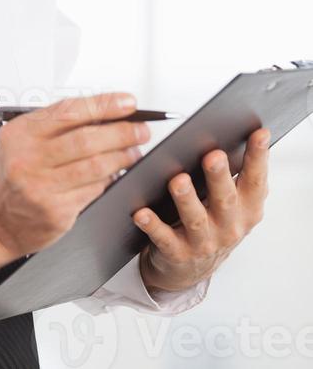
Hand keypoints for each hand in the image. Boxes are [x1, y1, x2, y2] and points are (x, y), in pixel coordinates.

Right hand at [0, 92, 148, 270]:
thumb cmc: (10, 174)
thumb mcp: (20, 139)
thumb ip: (54, 125)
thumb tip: (103, 114)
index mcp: (21, 133)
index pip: (69, 112)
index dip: (103, 105)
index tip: (127, 102)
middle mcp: (29, 159)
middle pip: (87, 140)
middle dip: (122, 132)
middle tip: (140, 129)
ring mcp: (42, 188)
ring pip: (95, 167)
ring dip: (122, 156)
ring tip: (134, 150)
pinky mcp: (56, 212)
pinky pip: (94, 191)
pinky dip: (110, 179)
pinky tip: (116, 172)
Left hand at [133, 126, 269, 292]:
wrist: (194, 268)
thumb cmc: (214, 222)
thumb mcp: (234, 202)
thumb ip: (237, 174)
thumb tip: (234, 134)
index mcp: (246, 209)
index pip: (255, 181)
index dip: (258, 157)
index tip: (259, 132)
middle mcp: (229, 226)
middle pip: (225, 199)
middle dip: (219, 177)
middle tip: (214, 155)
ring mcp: (204, 242)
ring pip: (195, 219)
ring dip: (187, 199)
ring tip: (178, 181)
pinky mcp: (177, 253)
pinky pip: (164, 238)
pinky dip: (152, 225)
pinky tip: (141, 212)